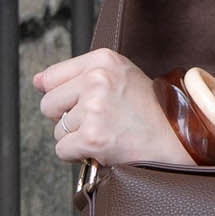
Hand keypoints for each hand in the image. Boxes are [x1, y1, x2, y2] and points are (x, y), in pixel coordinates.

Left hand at [34, 46, 191, 168]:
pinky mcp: (92, 136)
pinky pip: (62, 150)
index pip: (51, 77)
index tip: (83, 103)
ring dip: (77, 138)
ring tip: (107, 132)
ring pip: (57, 130)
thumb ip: (78, 75)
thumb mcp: (119, 76)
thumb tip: (37, 81)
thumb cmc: (149, 109)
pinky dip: (78, 155)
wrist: (177, 138)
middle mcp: (97, 79)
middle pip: (48, 104)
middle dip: (67, 118)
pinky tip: (102, 147)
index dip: (64, 96)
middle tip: (99, 120)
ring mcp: (94, 108)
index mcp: (103, 60)